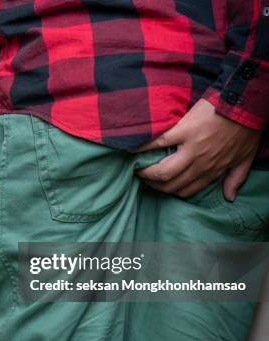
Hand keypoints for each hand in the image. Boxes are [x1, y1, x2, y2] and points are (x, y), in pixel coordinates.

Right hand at [136, 99, 260, 200]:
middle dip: (152, 184)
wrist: (245, 104)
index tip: (159, 185)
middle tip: (142, 176)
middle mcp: (199, 163)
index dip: (168, 191)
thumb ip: (235, 178)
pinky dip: (144, 147)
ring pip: (162, 170)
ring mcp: (190, 148)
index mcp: (212, 170)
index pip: (185, 190)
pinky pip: (159, 143)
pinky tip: (134, 148)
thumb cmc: (247, 129)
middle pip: (169, 183)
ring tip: (137, 166)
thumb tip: (229, 197)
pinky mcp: (183, 130)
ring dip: (146, 171)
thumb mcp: (246, 157)